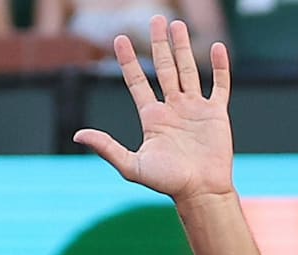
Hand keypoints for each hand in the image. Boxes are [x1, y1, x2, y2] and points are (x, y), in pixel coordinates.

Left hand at [73, 17, 232, 204]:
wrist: (200, 192)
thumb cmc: (168, 183)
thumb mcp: (132, 165)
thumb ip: (107, 148)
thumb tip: (78, 134)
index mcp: (152, 118)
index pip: (137, 82)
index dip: (127, 61)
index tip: (119, 39)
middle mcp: (173, 109)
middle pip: (164, 69)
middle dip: (158, 44)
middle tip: (155, 19)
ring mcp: (195, 110)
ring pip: (189, 70)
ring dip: (183, 48)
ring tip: (177, 25)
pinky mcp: (216, 114)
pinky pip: (219, 85)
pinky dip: (220, 67)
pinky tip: (217, 48)